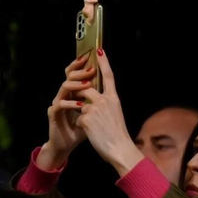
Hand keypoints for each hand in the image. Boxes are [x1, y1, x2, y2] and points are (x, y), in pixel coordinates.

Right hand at [37, 56, 93, 170]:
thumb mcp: (92, 113)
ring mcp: (57, 103)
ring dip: (77, 85)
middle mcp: (64, 95)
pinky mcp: (53, 114)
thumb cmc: (80, 130)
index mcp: (73, 93)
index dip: (82, 64)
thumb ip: (96, 100)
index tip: (93, 55)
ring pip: (64, 87)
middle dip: (80, 71)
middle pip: (69, 76)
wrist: (66, 145)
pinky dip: (70, 104)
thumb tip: (108, 88)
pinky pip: (60, 105)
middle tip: (91, 70)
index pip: (76, 74)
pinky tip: (79, 105)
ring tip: (88, 85)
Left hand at [77, 51, 142, 175]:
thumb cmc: (117, 134)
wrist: (119, 148)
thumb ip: (105, 104)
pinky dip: (82, 126)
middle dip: (80, 95)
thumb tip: (92, 100)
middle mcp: (104, 100)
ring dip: (82, 114)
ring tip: (95, 126)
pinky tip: (92, 133)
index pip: (108, 76)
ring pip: (80, 105)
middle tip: (84, 106)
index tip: (99, 49)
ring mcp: (94, 108)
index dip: (104, 62)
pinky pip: (78, 118)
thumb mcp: (115, 114)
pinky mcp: (85, 118)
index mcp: (114, 98)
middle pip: (86, 89)